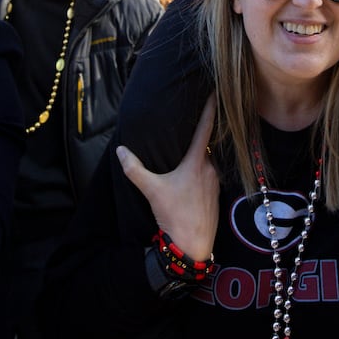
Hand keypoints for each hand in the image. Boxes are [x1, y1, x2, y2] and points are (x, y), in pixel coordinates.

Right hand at [118, 99, 218, 261]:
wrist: (192, 245)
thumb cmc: (174, 216)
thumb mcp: (151, 191)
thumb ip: (134, 169)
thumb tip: (121, 150)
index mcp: (195, 162)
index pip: (205, 128)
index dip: (210, 108)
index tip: (216, 92)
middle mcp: (210, 168)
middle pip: (206, 144)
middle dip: (201, 134)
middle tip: (194, 121)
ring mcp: (216, 182)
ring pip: (208, 161)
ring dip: (199, 156)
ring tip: (189, 152)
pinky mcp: (217, 194)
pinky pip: (210, 175)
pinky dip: (201, 171)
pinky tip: (191, 179)